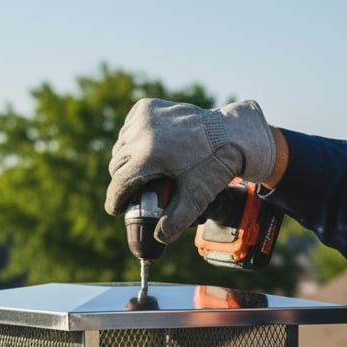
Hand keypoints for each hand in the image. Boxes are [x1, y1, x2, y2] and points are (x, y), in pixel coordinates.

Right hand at [104, 98, 276, 243]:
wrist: (231, 133)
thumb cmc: (215, 165)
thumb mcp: (196, 198)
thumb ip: (175, 221)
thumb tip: (159, 239)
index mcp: (149, 154)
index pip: (119, 183)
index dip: (115, 201)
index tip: (116, 210)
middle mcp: (142, 132)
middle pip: (117, 165)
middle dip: (123, 182)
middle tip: (135, 194)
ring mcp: (143, 116)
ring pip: (120, 147)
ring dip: (127, 162)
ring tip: (141, 173)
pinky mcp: (146, 106)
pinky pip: (128, 130)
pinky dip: (133, 141)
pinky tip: (147, 150)